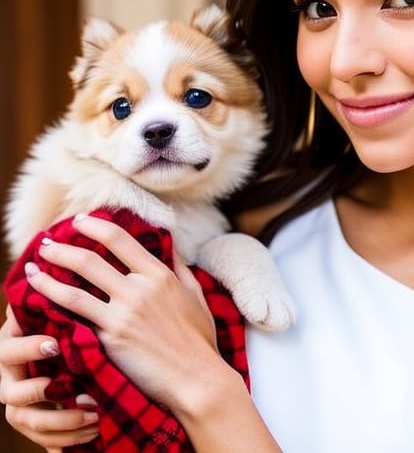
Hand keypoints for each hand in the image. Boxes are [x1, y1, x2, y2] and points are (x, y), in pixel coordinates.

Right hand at [0, 305, 98, 449]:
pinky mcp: (36, 424)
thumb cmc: (72, 326)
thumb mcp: (67, 315)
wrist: (76, 361)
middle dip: (37, 392)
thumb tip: (72, 268)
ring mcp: (20, 404)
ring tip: (94, 411)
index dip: (27, 349)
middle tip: (67, 387)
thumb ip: (65, 302)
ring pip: (26, 421)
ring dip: (60, 419)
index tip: (54, 344)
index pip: (7, 349)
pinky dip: (70, 437)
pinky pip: (44, 439)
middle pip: (8, 393)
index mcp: (14, 345)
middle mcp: (10, 376)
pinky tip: (97, 427)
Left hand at [24, 214, 227, 410]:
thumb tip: (172, 248)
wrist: (195, 377)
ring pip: (74, 287)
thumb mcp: (196, 296)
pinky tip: (38, 302)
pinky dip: (53, 305)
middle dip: (61, 249)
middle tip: (44, 243)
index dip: (95, 226)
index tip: (79, 221)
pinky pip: (75, 317)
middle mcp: (139, 288)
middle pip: (90, 260)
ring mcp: (122, 313)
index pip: (120, 240)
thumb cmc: (199, 340)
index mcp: (161, 274)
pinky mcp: (110, 338)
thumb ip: (181, 269)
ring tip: (30, 269)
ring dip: (46, 276)